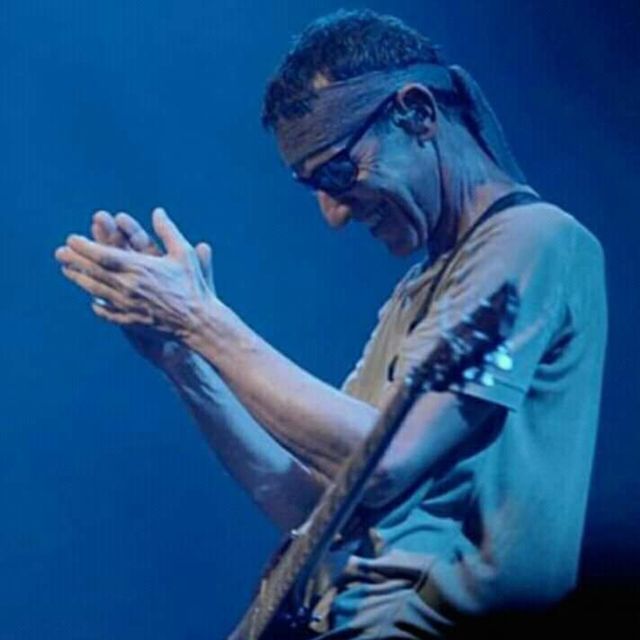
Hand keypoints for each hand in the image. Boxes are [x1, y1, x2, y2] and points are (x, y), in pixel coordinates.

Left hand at [56, 207, 215, 362]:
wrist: (197, 323)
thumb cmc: (194, 286)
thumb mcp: (184, 254)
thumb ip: (168, 231)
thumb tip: (157, 212)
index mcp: (139, 267)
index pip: (102, 254)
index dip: (84, 246)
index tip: (72, 239)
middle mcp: (127, 286)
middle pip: (92, 272)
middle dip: (74, 261)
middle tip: (60, 253)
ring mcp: (126, 305)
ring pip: (95, 291)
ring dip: (78, 279)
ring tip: (67, 271)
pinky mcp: (130, 321)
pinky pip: (106, 312)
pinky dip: (97, 305)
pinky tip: (93, 300)